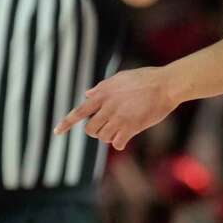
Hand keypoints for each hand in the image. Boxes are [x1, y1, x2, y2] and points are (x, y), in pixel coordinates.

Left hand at [53, 66, 178, 149]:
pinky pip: (117, 144)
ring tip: (121, 128)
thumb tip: (87, 95)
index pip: (79, 111)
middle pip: (90, 129)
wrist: (166, 85)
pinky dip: (120, 143)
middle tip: (109, 125)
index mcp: (103, 93)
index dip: (66, 123)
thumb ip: (101, 88)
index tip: (56, 132)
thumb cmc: (146, 79)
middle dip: (97, 130)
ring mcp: (118, 118)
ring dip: (110, 136)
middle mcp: (107, 106)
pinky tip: (127, 136)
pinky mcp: (131, 127)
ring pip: (103, 138)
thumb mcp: (120, 78)